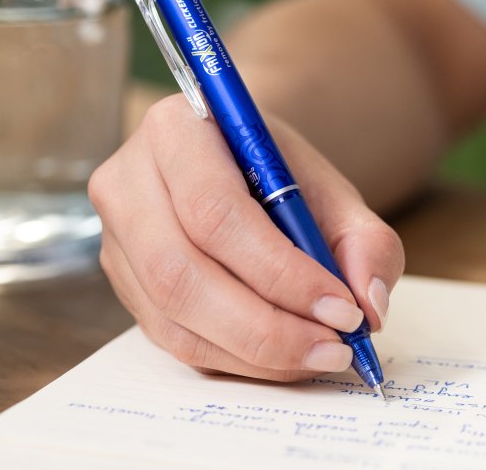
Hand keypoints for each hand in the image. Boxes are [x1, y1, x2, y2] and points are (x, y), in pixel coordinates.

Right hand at [88, 94, 404, 381]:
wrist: (234, 162)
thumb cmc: (278, 172)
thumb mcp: (331, 189)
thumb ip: (364, 240)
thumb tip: (369, 304)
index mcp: (175, 129)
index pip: (215, 211)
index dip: (278, 271)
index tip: (340, 308)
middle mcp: (128, 181)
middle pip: (180, 272)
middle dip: (265, 326)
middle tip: (333, 347)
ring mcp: (116, 236)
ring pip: (171, 314)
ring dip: (252, 350)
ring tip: (315, 355)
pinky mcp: (123, 281)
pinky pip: (170, 337)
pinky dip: (232, 357)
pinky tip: (280, 356)